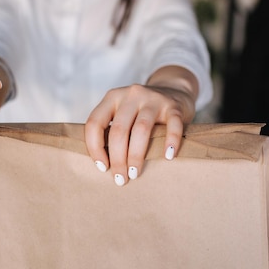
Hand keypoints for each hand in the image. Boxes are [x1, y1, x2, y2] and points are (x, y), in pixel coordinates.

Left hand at [84, 66, 198, 185]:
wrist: (173, 90)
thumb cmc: (142, 112)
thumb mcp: (122, 113)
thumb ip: (112, 130)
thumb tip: (103, 166)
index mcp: (112, 98)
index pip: (95, 123)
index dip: (95, 148)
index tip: (102, 167)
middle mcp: (131, 95)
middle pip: (118, 130)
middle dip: (117, 158)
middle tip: (120, 179)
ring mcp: (153, 98)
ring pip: (141, 129)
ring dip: (136, 156)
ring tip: (135, 173)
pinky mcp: (173, 106)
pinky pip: (173, 125)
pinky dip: (170, 142)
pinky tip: (168, 157)